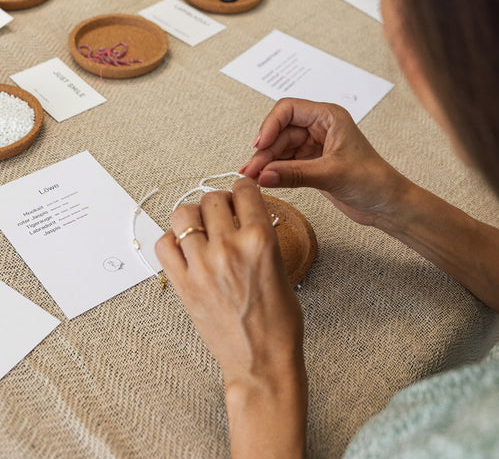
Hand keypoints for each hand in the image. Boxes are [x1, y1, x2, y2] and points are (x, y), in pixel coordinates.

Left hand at [155, 177, 303, 389]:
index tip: (240, 193)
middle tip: (222, 213)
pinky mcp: (183, 284)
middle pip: (212, 198)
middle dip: (219, 202)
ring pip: (184, 214)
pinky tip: (185, 248)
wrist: (262, 362)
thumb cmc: (278, 323)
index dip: (242, 189)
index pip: (244, 190)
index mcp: (260, 240)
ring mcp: (202, 265)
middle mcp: (229, 247)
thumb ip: (261, 236)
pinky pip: (164, 244)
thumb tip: (244, 216)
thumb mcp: (281, 267)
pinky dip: (172, 240)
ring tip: (201, 227)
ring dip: (193, 215)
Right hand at [241, 98, 407, 226]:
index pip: (288, 110)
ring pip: (280, 148)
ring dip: (267, 162)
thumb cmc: (373, 180)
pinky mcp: (311, 163)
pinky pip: (286, 163)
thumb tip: (264, 175)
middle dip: (265, 151)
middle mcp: (319, 127)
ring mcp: (314, 146)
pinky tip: (264, 180)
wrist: (388, 204)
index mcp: (328, 117)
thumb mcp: (331, 174)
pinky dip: (274, 171)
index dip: (270, 125)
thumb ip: (294, 174)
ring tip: (253, 178)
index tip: (259, 145)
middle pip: (280, 131)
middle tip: (252, 170)